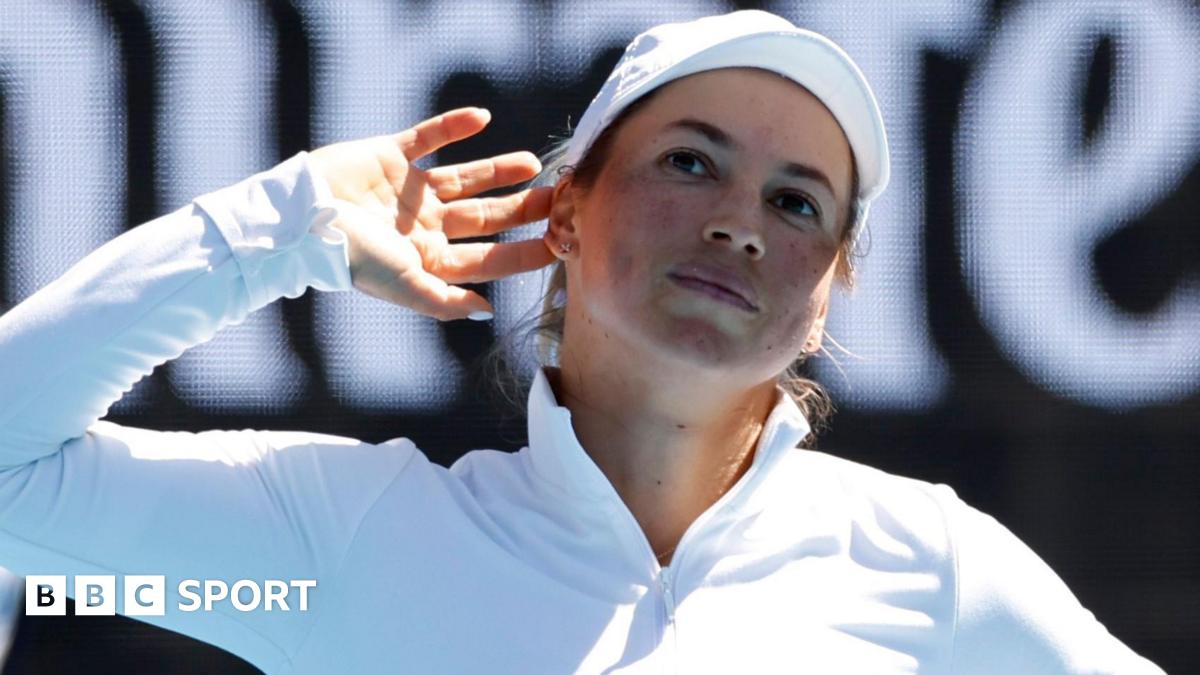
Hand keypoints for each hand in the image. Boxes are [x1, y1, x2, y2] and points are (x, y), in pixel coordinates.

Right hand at [309, 107, 555, 320]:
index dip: (525, 251)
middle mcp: (425, 225)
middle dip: (523, 208)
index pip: (490, 257)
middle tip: (560, 197)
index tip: (561, 242)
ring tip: (533, 163)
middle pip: (486, 216)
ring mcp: (408, 190)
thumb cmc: (354, 258)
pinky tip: (482, 118)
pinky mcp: (389, 156)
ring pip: (465, 178)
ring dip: (499, 170)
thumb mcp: (406, 285)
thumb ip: (446, 301)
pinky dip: (453, 126)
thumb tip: (488, 313)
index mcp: (430, 258)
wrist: (300, 218)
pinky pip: (428, 137)